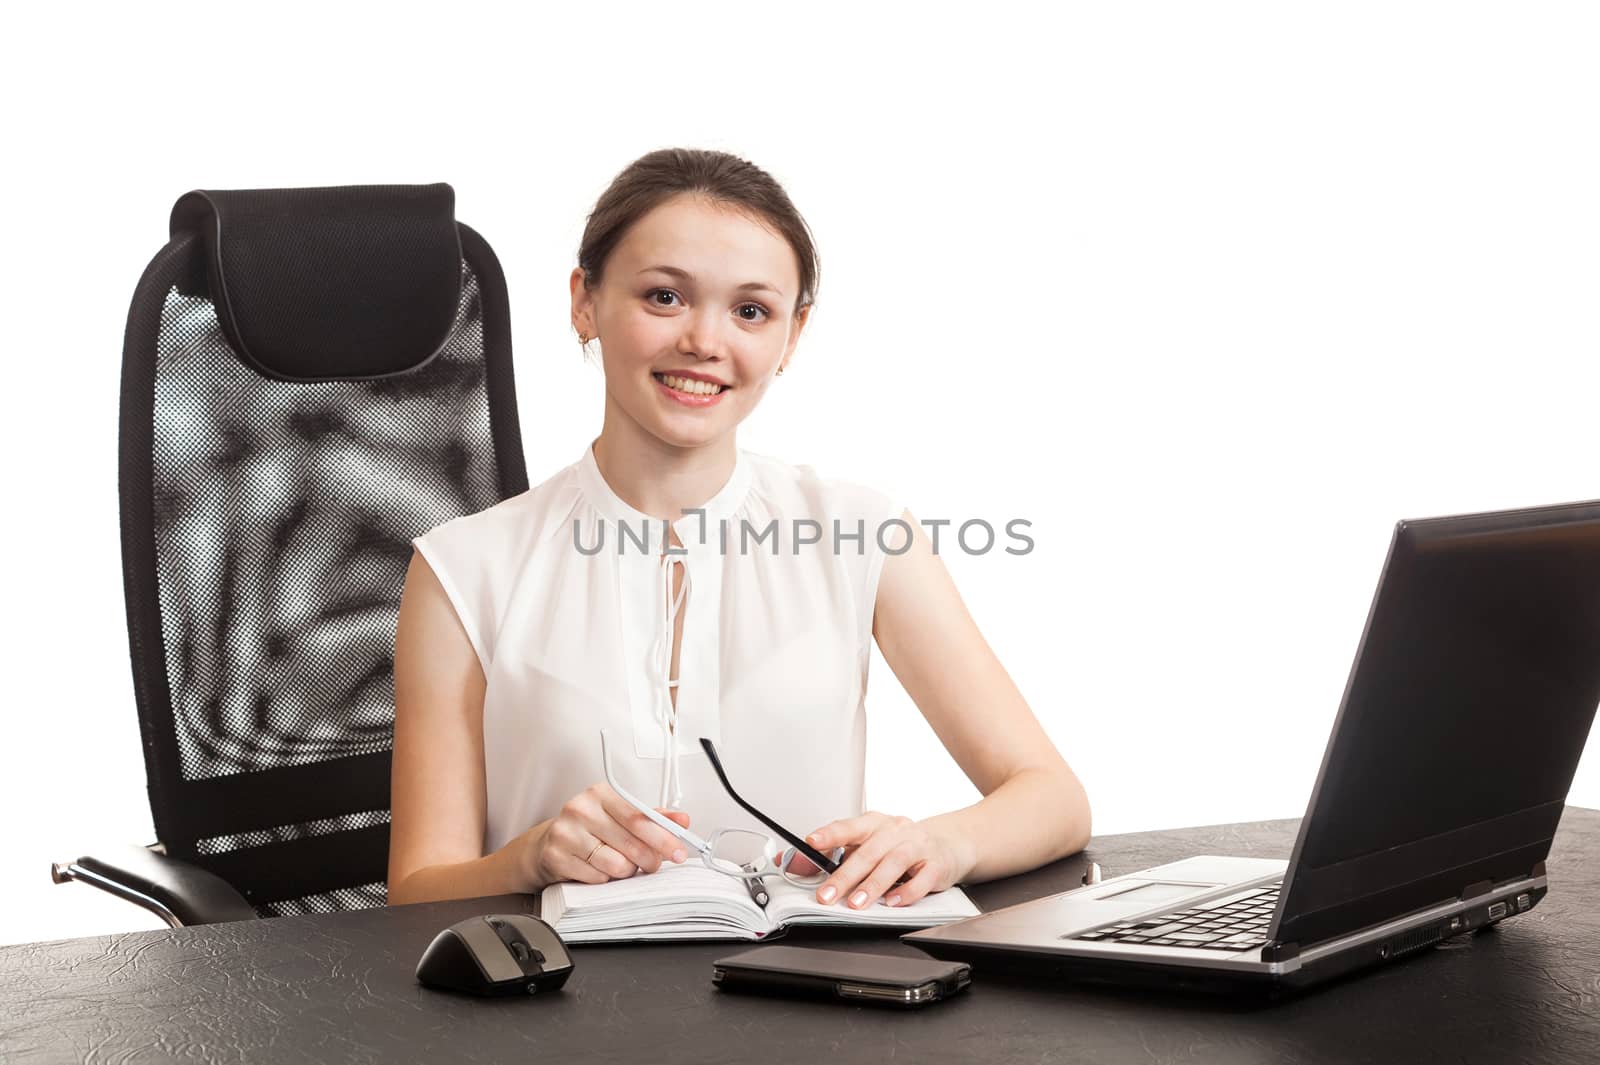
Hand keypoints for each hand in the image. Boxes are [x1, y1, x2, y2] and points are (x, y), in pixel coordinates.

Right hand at [526, 782, 690, 888]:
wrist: (548, 843)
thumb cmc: (591, 829)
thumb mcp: (621, 816)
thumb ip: (653, 817)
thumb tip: (682, 820)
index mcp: (600, 794)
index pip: (639, 818)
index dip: (664, 838)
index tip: (680, 852)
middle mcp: (581, 809)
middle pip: (631, 843)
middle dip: (650, 859)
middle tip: (653, 864)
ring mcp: (566, 833)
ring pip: (616, 864)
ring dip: (625, 871)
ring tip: (619, 864)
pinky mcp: (556, 856)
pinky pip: (597, 878)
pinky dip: (604, 879)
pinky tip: (598, 869)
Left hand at [805, 812, 973, 909]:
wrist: (947, 843)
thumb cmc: (900, 845)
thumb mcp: (867, 845)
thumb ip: (832, 855)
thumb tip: (793, 863)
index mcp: (874, 824)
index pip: (848, 827)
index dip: (829, 834)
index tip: (811, 843)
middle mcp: (895, 831)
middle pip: (868, 851)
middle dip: (845, 875)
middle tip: (826, 895)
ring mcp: (917, 846)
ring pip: (894, 863)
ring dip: (873, 885)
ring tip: (857, 903)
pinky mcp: (936, 864)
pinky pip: (922, 878)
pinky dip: (906, 892)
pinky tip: (892, 903)